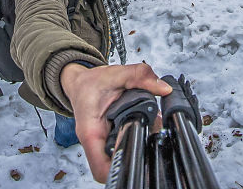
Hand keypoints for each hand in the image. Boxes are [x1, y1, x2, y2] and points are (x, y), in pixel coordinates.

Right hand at [60, 62, 172, 182]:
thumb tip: (163, 88)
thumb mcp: (115, 74)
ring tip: (151, 126)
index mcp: (91, 132)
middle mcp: (96, 142)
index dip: (121, 168)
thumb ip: (139, 76)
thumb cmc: (89, 84)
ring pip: (123, 155)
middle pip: (117, 163)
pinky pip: (125, 144)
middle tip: (151, 134)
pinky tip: (146, 124)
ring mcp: (103, 142)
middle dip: (137, 153)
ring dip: (140, 144)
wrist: (80, 83)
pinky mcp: (110, 139)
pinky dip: (138, 136)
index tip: (138, 157)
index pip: (101, 168)